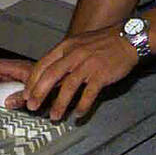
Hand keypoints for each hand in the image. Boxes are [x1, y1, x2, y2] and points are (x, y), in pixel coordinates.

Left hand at [16, 27, 139, 119]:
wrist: (128, 38)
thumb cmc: (103, 42)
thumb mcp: (78, 43)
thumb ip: (63, 57)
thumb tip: (48, 76)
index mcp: (66, 47)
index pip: (42, 65)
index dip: (32, 82)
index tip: (27, 95)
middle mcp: (75, 55)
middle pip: (50, 76)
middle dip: (39, 94)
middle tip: (33, 107)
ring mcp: (88, 64)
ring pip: (68, 87)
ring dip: (59, 104)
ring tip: (54, 116)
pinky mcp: (101, 74)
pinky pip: (88, 94)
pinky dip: (82, 106)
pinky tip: (78, 114)